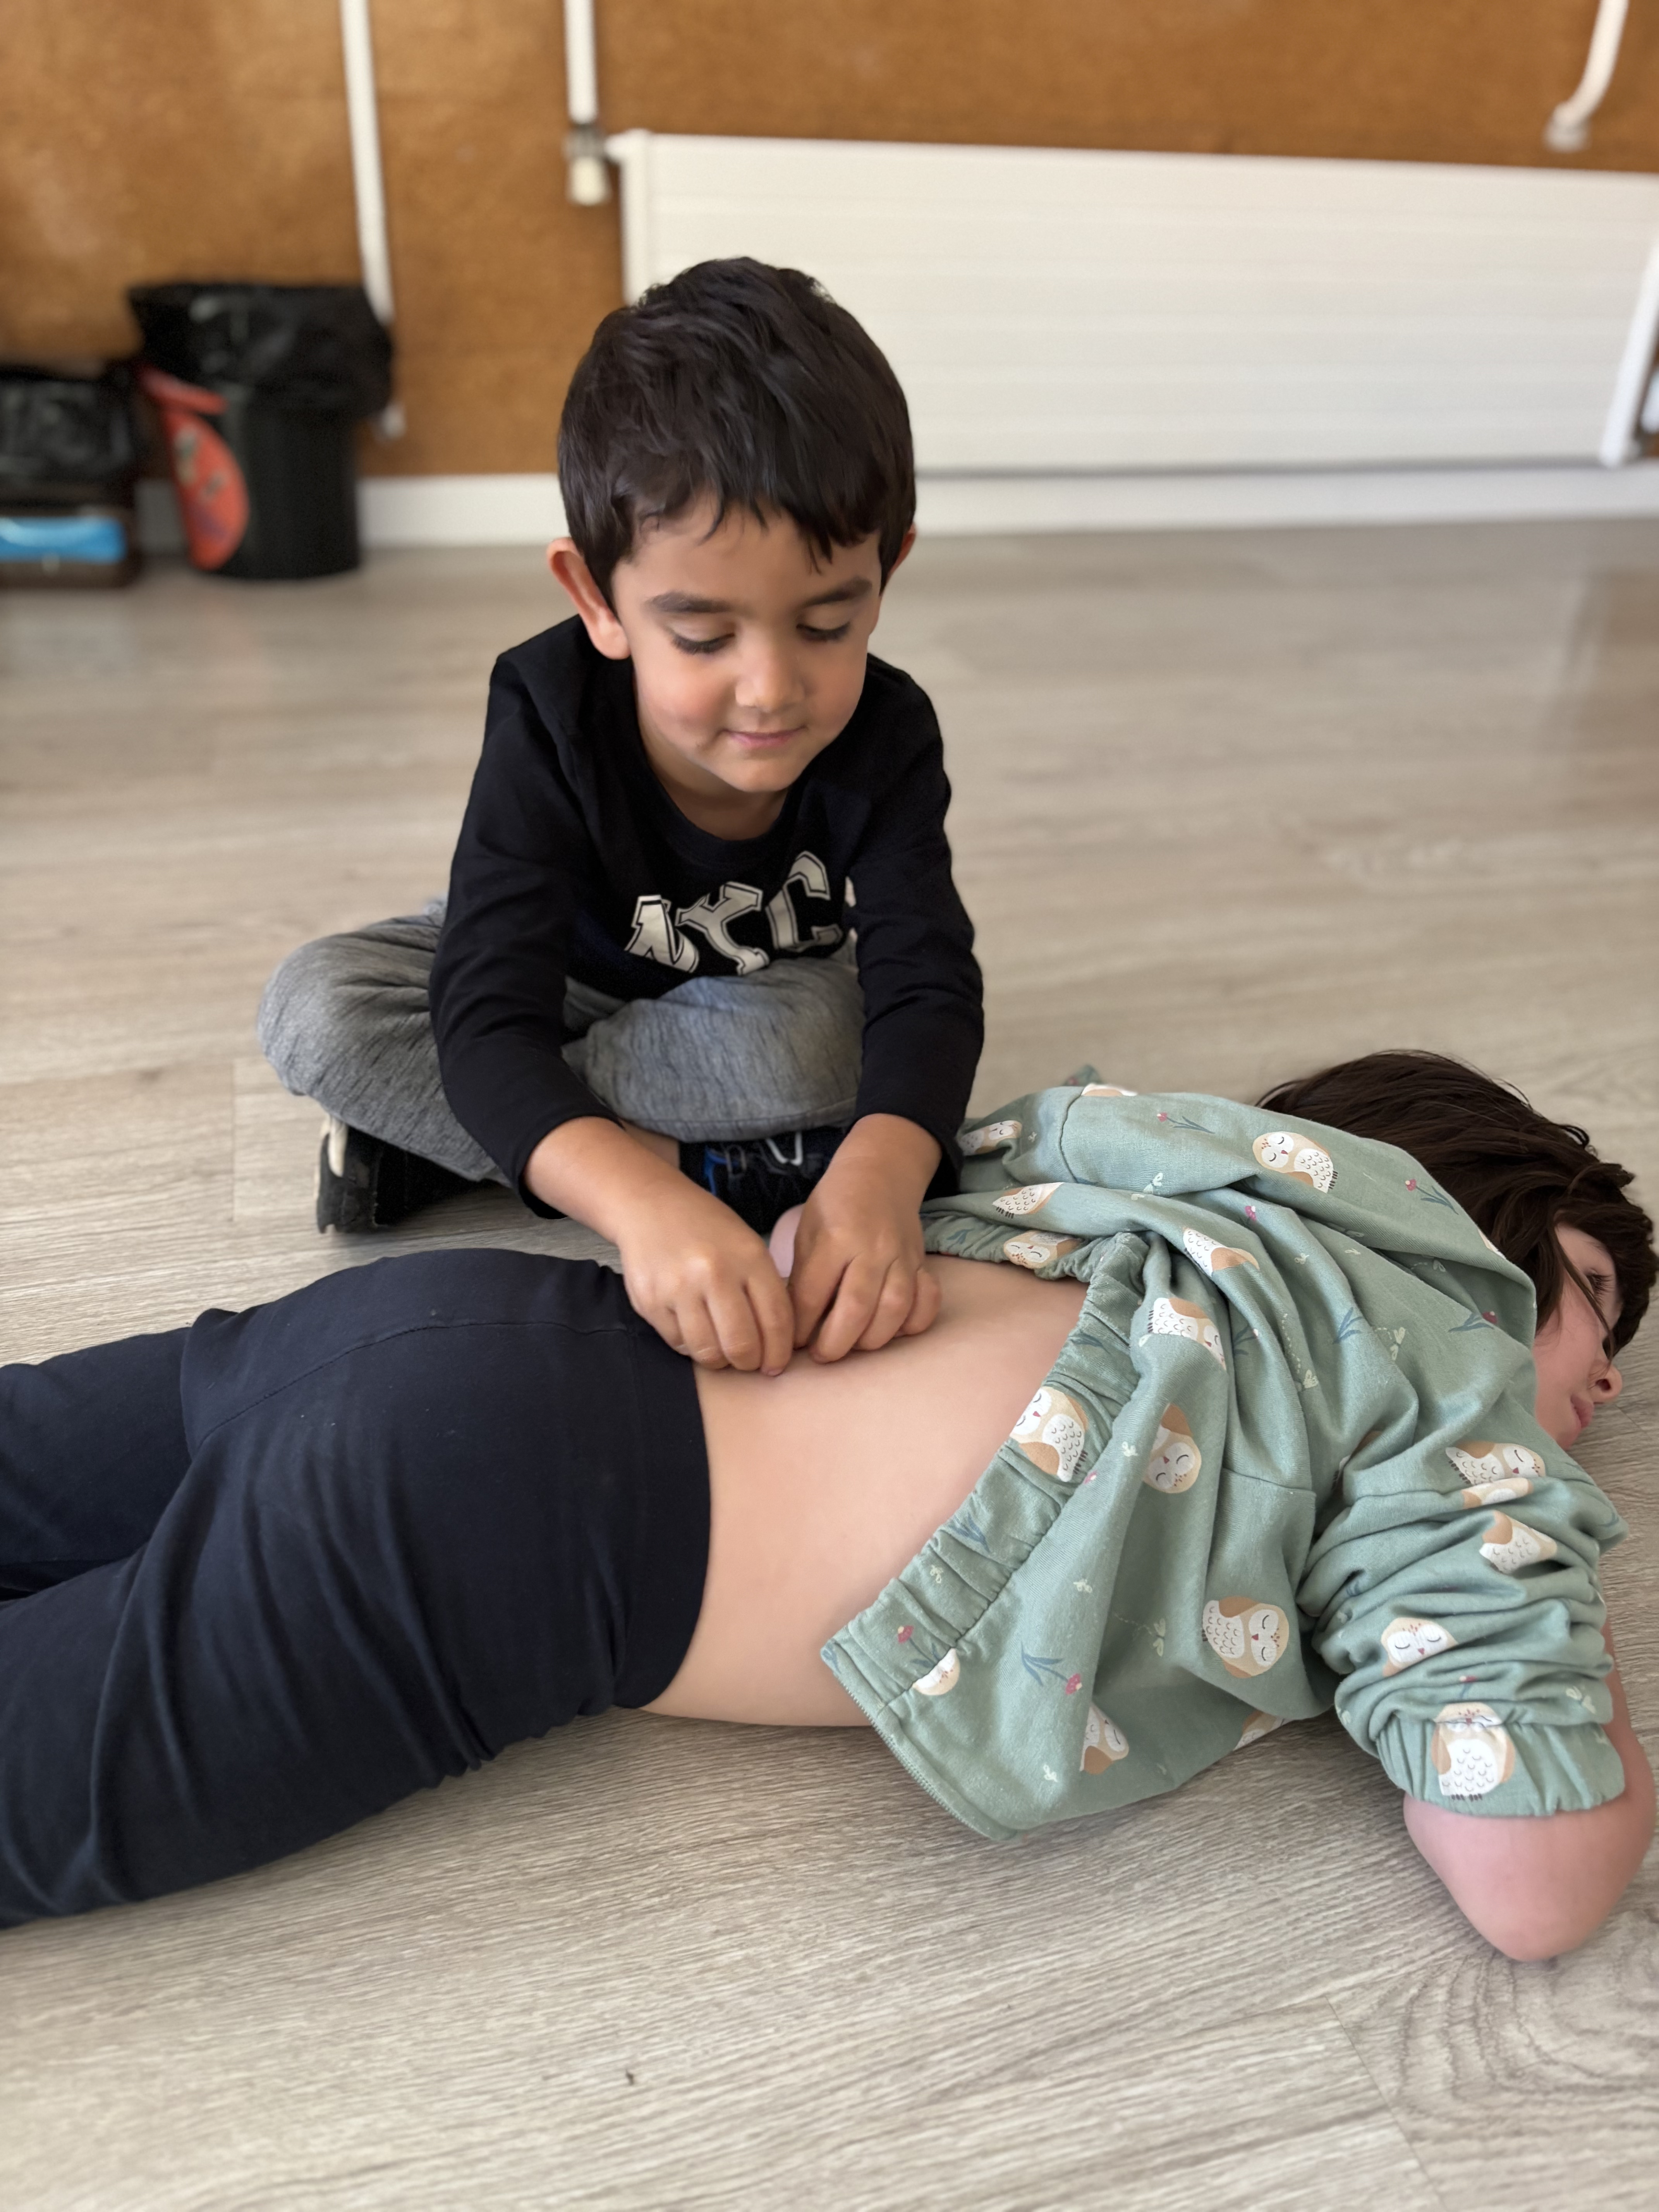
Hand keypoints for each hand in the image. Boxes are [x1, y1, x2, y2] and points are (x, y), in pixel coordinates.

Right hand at [525, 1117, 792, 1371]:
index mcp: (748, 1257)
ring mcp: (677, 1288)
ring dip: (719, 1360)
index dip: (779, 1352)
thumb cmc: (706, 1229)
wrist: (649, 1205)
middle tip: (747, 1361)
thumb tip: (778, 1344)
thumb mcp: (747, 1246)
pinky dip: (690, 1346)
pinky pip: (678, 1344)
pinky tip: (694, 1329)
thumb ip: (765, 1289)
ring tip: (721, 1349)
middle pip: (741, 1345)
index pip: (776, 1320)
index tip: (775, 1364)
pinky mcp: (649, 1301)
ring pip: (708, 1352)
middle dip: (749, 1363)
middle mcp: (713, 1272)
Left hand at [788, 1115, 942, 1361]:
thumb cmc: (836, 1204)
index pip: (814, 1295)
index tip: (792, 1343)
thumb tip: (795, 1325)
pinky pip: (927, 1300)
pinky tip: (895, 1331)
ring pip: (895, 1309)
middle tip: (822, 1356)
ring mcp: (902, 1257)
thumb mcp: (807, 1231)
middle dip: (836, 1343)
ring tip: (854, 1346)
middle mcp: (872, 1249)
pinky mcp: (922, 1263)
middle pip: (857, 1308)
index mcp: (835, 1238)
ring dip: (872, 1338)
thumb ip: (804, 1276)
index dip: (801, 1327)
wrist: (881, 1172)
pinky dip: (914, 1322)